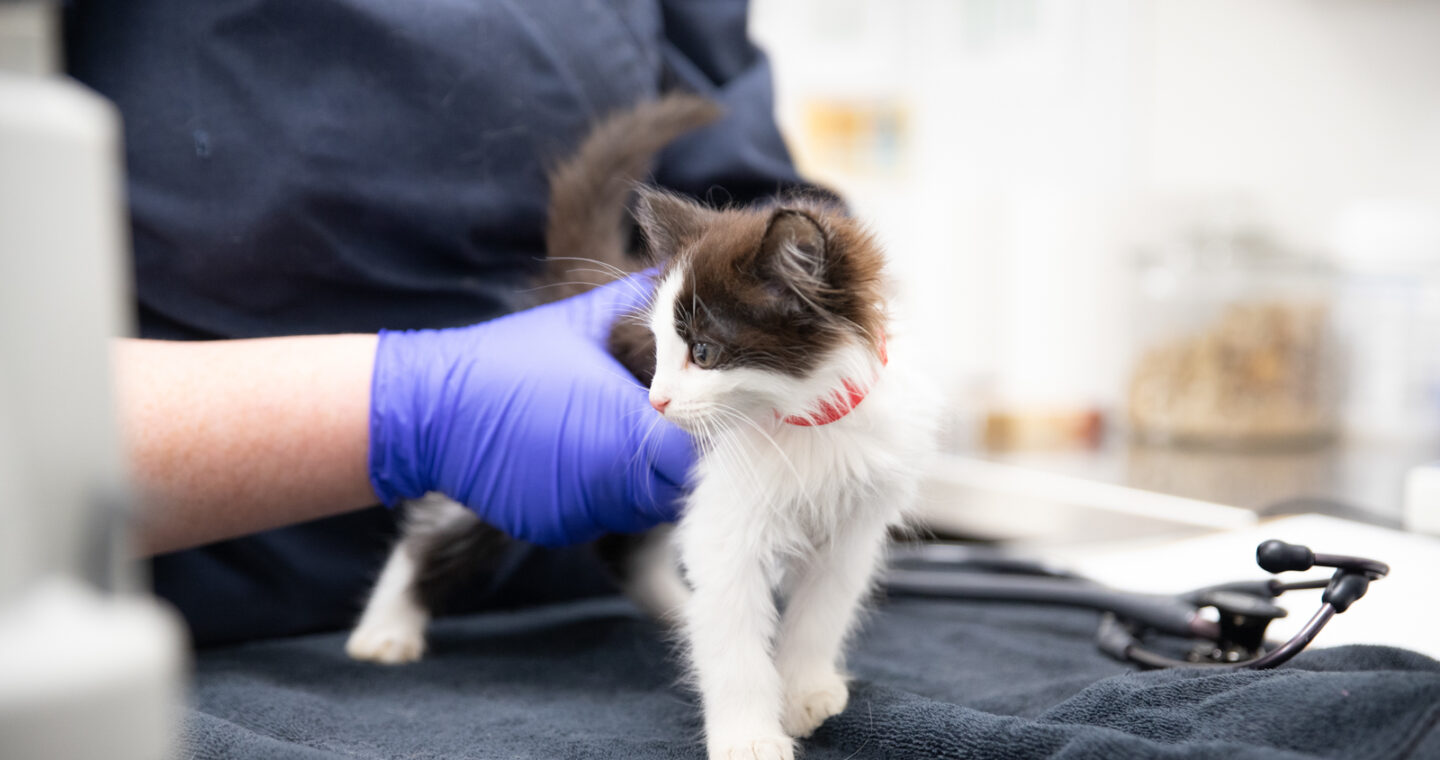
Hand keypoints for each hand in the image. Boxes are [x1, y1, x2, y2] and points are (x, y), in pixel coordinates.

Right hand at [367, 275, 690, 545]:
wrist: (430, 408)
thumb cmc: (510, 357)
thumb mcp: (583, 319)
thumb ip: (644, 303)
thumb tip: (689, 279)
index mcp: (623, 427)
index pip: (696, 454)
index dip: (703, 433)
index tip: (697, 408)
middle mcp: (607, 481)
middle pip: (675, 487)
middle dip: (676, 459)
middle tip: (662, 423)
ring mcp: (580, 511)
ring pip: (640, 508)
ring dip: (641, 479)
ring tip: (618, 436)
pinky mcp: (555, 528)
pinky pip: (600, 519)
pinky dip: (602, 494)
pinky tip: (582, 458)